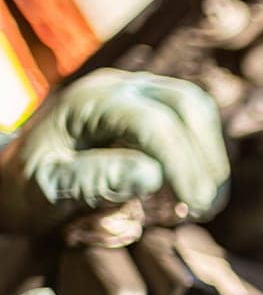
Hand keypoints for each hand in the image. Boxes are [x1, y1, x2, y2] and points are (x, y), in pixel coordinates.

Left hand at [0, 70, 229, 232]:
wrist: (17, 175)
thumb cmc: (28, 186)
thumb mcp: (48, 188)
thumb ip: (94, 180)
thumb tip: (152, 175)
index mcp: (89, 101)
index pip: (153, 123)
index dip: (182, 165)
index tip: (195, 208)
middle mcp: (119, 86)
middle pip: (187, 105)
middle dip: (205, 159)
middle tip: (206, 208)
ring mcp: (139, 92)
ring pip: (198, 108)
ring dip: (211, 157)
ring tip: (205, 203)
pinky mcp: (153, 107)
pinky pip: (194, 121)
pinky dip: (204, 155)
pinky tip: (195, 189)